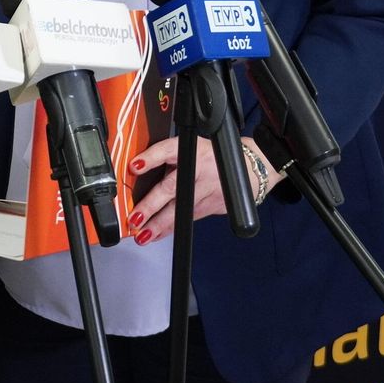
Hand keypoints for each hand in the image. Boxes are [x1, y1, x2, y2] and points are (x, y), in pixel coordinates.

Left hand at [127, 137, 286, 243]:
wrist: (249, 170)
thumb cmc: (210, 157)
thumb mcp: (189, 147)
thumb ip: (167, 157)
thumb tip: (136, 170)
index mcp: (189, 150)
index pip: (167, 150)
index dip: (151, 158)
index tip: (134, 167)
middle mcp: (197, 170)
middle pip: (171, 188)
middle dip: (151, 206)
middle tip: (135, 217)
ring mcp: (206, 191)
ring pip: (179, 210)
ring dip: (159, 225)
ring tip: (141, 234)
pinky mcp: (211, 206)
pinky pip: (186, 219)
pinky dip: (169, 229)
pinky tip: (155, 235)